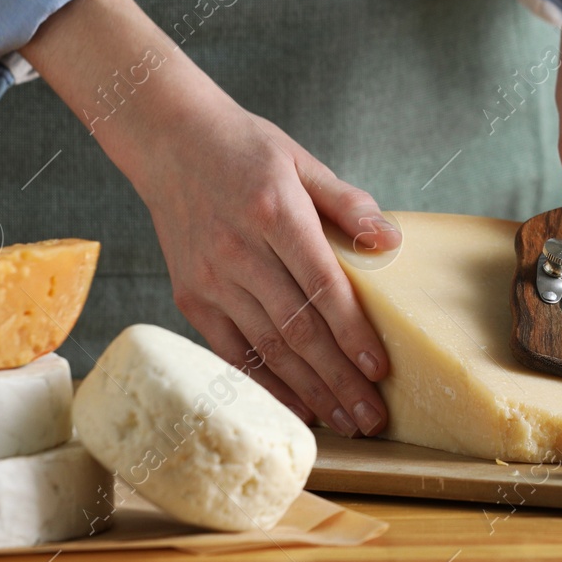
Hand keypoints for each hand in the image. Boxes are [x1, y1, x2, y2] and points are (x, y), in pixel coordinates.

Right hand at [21, 0, 399, 436]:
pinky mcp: (189, 295)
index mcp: (275, 213)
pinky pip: (230, 350)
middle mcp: (239, 251)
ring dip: (310, 390)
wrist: (170, 141)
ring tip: (345, 420)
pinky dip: (264, 382)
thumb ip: (348, 203)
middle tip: (373, 417)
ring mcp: (210, 278)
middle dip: (339, 378)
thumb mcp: (302, 160)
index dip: (353, 332)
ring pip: (267, 347)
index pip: (323, 285)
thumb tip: (391, 241)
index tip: (381, 368)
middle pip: (298, 329)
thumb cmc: (245, 149)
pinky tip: (294, 406)